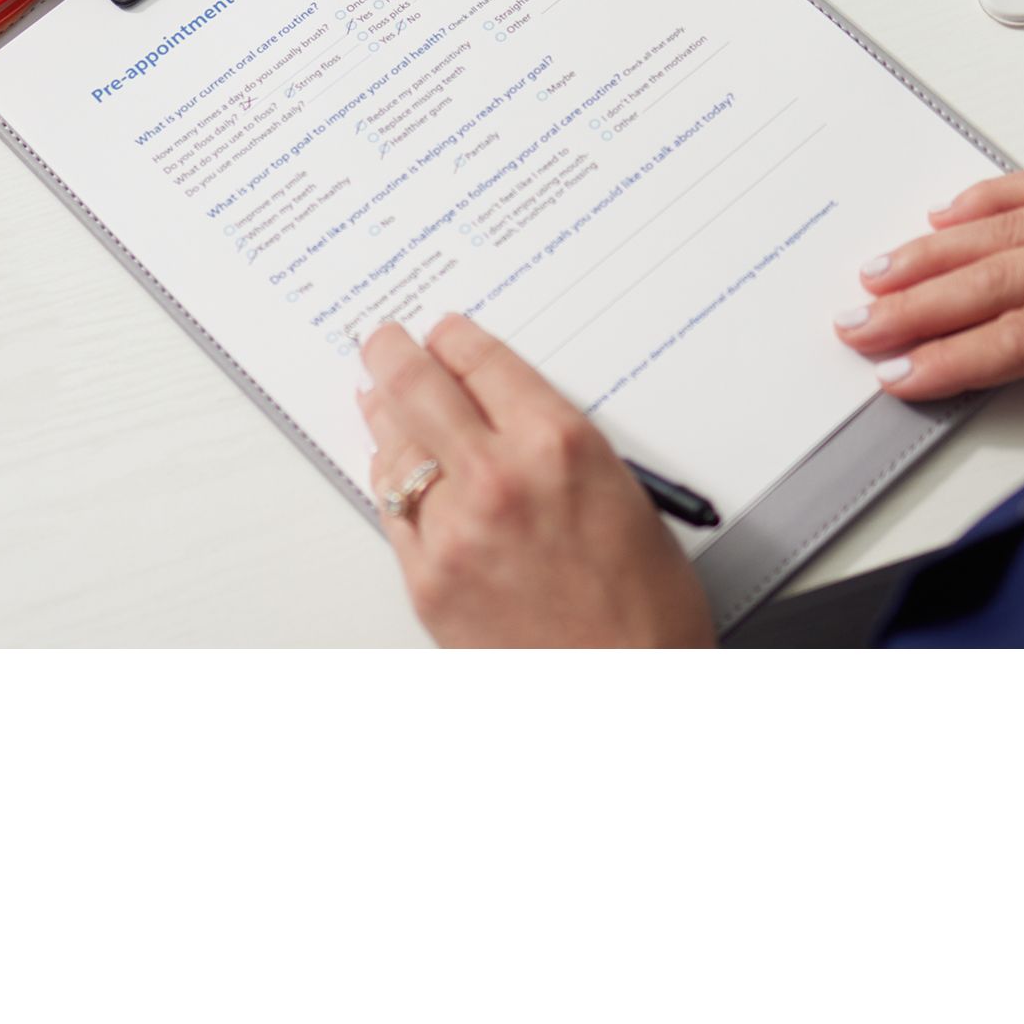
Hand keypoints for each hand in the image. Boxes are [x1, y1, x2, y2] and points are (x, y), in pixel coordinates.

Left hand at [356, 315, 712, 647]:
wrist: (627, 689)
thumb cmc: (645, 608)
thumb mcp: (624, 496)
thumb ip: (559, 450)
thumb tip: (511, 422)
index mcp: (558, 444)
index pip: (481, 362)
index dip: (454, 340)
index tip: (443, 333)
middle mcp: (499, 477)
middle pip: (419, 389)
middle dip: (395, 356)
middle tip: (384, 343)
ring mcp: (454, 530)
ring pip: (396, 451)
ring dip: (386, 418)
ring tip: (378, 400)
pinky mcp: (428, 580)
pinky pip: (393, 514)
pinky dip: (390, 484)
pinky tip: (390, 469)